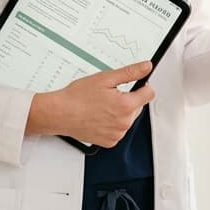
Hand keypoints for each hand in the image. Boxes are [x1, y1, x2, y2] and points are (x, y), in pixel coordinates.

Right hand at [26, 61, 154, 147]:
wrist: (59, 113)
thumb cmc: (77, 97)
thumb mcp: (105, 78)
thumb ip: (130, 72)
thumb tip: (146, 67)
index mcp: (125, 106)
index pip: (149, 94)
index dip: (143, 85)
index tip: (135, 84)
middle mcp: (123, 123)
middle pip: (138, 107)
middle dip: (129, 99)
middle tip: (110, 94)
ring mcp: (116, 134)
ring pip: (128, 119)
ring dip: (121, 112)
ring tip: (102, 106)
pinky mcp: (109, 142)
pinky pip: (118, 130)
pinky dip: (112, 124)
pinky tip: (99, 117)